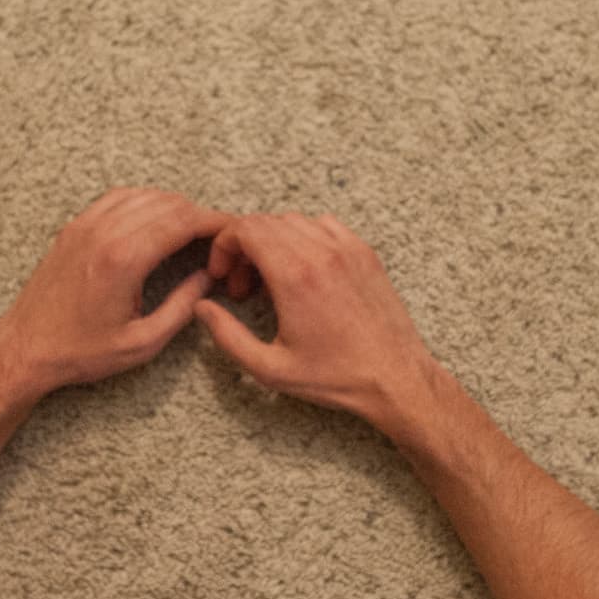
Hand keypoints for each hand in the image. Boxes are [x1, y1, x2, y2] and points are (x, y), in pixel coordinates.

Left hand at [0, 188, 231, 398]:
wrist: (25, 349)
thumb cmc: (80, 351)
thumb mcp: (142, 342)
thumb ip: (182, 308)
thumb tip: (206, 280)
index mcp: (124, 259)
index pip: (182, 221)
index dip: (215, 222)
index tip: (233, 231)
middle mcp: (104, 233)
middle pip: (166, 203)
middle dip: (198, 215)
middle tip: (216, 237)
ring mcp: (85, 225)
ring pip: (142, 195)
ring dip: (172, 206)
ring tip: (190, 230)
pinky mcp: (73, 228)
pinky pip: (116, 198)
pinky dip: (142, 202)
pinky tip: (153, 221)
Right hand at [193, 214, 442, 435]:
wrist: (395, 377)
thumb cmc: (337, 377)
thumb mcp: (270, 368)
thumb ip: (228, 337)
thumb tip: (203, 309)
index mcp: (296, 276)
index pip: (246, 229)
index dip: (224, 247)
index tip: (222, 274)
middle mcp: (322, 253)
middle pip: (266, 222)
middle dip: (243, 247)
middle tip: (242, 286)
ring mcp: (347, 248)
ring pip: (294, 221)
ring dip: (272, 242)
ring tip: (270, 282)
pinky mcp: (364, 253)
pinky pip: (324, 226)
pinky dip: (304, 239)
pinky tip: (302, 271)